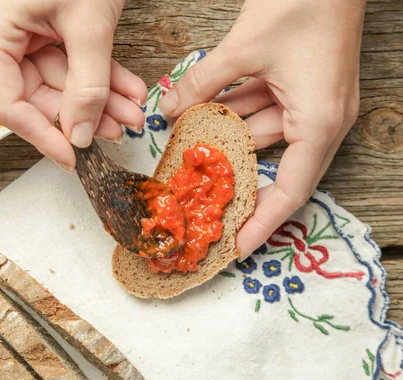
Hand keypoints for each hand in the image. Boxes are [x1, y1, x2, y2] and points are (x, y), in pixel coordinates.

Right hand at [0, 0, 146, 169]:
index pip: (8, 104)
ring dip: (99, 97)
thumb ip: (87, 84)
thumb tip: (80, 135)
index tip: (73, 157)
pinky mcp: (43, 20)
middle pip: (38, 94)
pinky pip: (69, 57)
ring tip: (132, 112)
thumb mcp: (89, 21)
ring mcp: (22, 26)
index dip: (42, 136)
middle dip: (85, 114)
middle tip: (120, 129)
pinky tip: (127, 88)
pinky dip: (99, 73)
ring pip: (60, 78)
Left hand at [158, 0, 364, 257]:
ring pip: (260, 134)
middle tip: (200, 207)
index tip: (238, 247)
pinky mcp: (301, 88)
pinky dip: (233, 113)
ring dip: (224, 141)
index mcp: (318, 123)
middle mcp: (319, 121)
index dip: (263, 223)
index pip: (290, 191)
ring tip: (185, 158)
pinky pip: (263, 110)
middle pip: (272, 166)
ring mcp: (311, 104)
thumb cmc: (302, 3)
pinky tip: (200, 117)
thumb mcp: (243, 49)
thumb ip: (202, 84)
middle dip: (233, 181)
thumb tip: (167, 110)